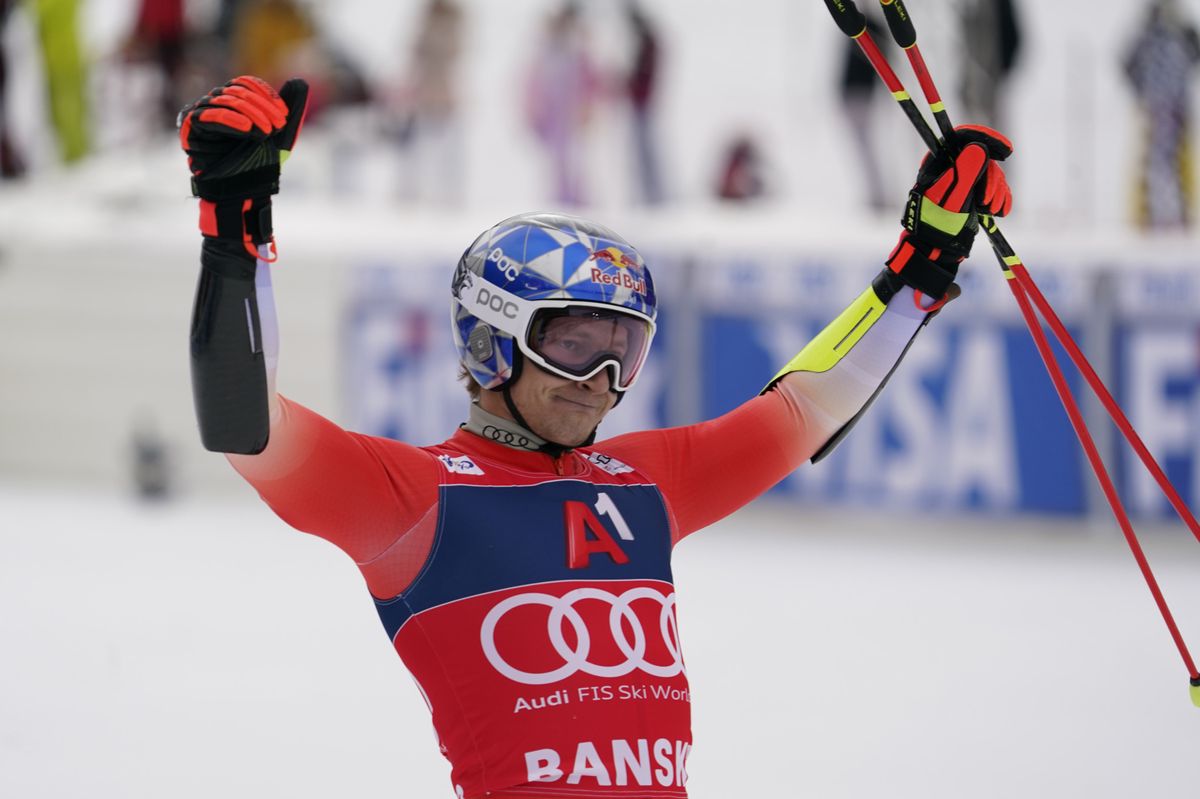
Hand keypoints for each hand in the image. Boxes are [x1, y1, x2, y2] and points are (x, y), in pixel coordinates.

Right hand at [178, 76, 308, 255]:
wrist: (244, 192)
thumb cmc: (261, 165)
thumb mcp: (282, 134)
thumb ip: (292, 108)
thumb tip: (300, 81)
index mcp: (233, 102)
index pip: (246, 84)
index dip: (266, 95)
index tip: (284, 116)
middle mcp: (214, 104)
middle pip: (237, 91)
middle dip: (262, 107)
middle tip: (278, 126)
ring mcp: (201, 114)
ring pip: (225, 100)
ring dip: (250, 114)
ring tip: (266, 133)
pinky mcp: (191, 128)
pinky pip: (210, 116)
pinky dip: (231, 119)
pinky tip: (248, 129)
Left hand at [884, 124, 1012, 305]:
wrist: (936, 253)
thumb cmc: (937, 226)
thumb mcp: (953, 198)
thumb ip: (965, 171)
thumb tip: (978, 147)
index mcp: (938, 165)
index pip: (963, 138)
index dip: (985, 139)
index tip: (1005, 151)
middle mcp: (950, 170)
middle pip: (983, 158)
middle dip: (992, 178)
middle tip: (987, 201)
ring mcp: (962, 183)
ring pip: (991, 174)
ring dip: (997, 191)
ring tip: (992, 210)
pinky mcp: (972, 196)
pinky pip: (994, 189)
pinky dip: (1000, 198)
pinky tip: (999, 212)